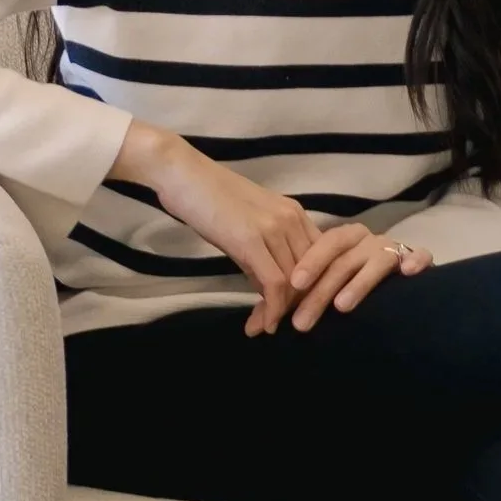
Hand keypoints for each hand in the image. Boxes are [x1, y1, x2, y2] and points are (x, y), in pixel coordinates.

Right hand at [118, 123, 434, 335]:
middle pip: (312, 274)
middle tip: (277, 327)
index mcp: (294, 213)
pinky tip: (263, 324)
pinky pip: (274, 284)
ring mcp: (274, 228)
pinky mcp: (251, 240)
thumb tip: (268, 287)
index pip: (319, 259)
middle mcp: (292, 219)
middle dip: (297, 306)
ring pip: (295, 283)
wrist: (181, 172)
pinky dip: (272, 309)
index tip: (296, 311)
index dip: (311, 289)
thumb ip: (264, 250)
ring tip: (265, 328)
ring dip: (283, 313)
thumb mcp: (246, 222)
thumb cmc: (207, 195)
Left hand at [277, 222, 434, 332]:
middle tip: (303, 319)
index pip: (321, 246)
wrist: (394, 279)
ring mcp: (390, 249)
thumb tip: (253, 330)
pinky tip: (408, 273)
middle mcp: (365, 241)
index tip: (290, 287)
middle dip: (322, 290)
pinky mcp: (416, 259)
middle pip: (342, 259)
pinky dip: (414, 260)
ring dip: (359, 283)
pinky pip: (418, 255)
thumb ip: (285, 302)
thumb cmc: (344, 284)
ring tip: (341, 306)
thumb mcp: (313, 290)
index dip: (307, 265)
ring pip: (375, 260)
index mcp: (340, 241)